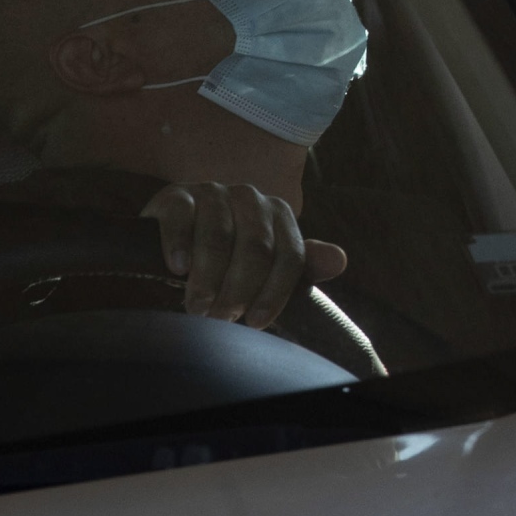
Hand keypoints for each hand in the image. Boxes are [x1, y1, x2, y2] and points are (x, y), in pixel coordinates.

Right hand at [140, 182, 346, 327]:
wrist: (180, 232)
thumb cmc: (231, 256)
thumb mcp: (268, 263)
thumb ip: (303, 264)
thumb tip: (339, 261)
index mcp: (279, 214)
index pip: (289, 256)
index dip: (275, 293)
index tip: (257, 323)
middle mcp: (250, 197)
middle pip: (256, 249)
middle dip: (240, 290)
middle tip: (222, 318)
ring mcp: (212, 192)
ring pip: (218, 237)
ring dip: (208, 278)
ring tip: (198, 307)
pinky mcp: (176, 195)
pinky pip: (181, 218)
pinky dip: (179, 245)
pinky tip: (177, 269)